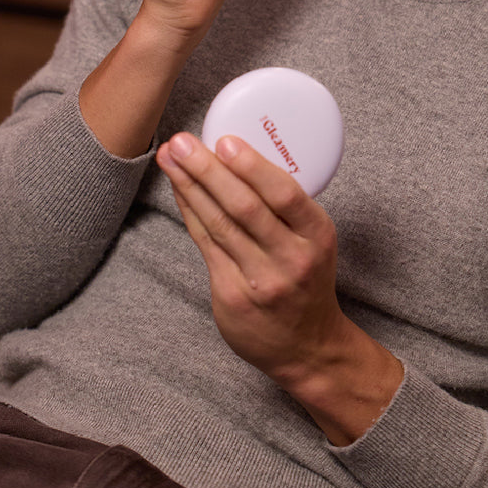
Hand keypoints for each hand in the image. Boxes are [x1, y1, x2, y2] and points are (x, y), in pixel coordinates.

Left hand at [157, 133, 403, 444]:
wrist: (308, 346)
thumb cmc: (307, 278)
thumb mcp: (314, 239)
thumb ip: (285, 205)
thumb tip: (237, 154)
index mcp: (317, 236)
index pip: (285, 195)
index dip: (253, 166)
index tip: (226, 141)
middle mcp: (291, 259)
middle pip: (244, 207)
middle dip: (208, 170)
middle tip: (182, 142)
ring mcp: (260, 281)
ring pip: (219, 224)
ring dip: (191, 186)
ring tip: (170, 157)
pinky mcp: (232, 297)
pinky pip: (206, 244)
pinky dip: (191, 212)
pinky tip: (180, 189)